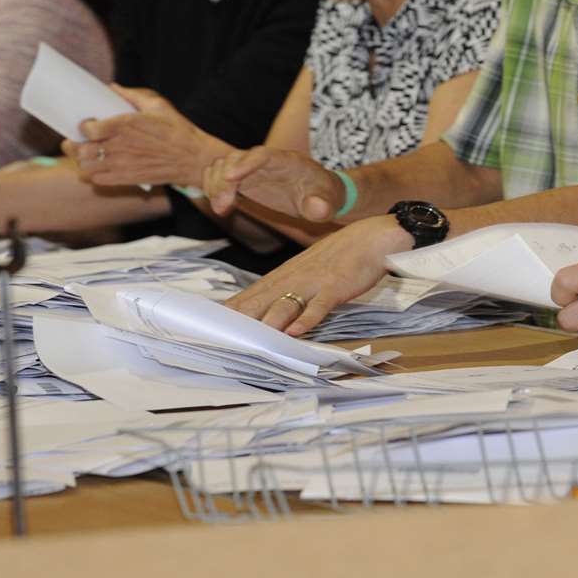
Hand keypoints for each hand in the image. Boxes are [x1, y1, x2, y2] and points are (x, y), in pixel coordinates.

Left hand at [67, 87, 228, 187]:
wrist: (193, 158)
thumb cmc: (177, 129)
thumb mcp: (157, 105)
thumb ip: (132, 95)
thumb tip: (112, 87)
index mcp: (124, 125)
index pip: (88, 128)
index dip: (82, 126)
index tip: (85, 124)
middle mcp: (119, 146)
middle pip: (81, 150)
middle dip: (72, 145)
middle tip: (74, 141)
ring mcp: (122, 165)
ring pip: (86, 167)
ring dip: (82, 161)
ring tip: (85, 155)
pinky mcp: (127, 179)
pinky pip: (99, 180)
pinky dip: (94, 174)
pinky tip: (99, 167)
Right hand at [205, 146, 343, 220]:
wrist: (318, 194)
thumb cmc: (323, 196)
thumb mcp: (328, 202)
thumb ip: (323, 205)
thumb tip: (318, 209)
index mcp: (286, 161)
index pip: (263, 155)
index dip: (245, 164)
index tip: (230, 178)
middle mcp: (265, 160)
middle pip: (236, 158)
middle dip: (224, 180)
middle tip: (223, 207)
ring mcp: (252, 168)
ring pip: (223, 165)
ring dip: (214, 184)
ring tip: (221, 208)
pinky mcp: (243, 179)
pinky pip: (219, 176)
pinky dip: (213, 188)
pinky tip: (221, 206)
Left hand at [222, 215, 404, 334]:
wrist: (370, 238)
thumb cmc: (337, 258)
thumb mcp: (304, 272)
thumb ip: (284, 292)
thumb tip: (264, 314)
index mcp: (282, 276)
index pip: (248, 296)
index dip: (228, 312)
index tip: (207, 328)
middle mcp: (292, 279)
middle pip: (260, 301)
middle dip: (239, 321)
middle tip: (220, 340)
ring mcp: (313, 283)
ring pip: (286, 304)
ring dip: (270, 321)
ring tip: (255, 339)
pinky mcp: (335, 287)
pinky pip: (319, 305)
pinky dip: (308, 319)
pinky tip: (297, 332)